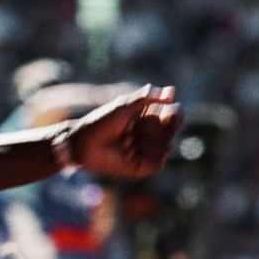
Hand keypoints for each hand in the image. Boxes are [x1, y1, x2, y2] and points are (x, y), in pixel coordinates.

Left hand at [64, 85, 181, 179]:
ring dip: (150, 140)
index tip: (171, 108)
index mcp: (147, 119)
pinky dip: (150, 155)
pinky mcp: (141, 167)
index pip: (172, 116)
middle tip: (144, 125)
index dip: (174, 113)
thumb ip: (147, 98)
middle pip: (171, 131)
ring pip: (166, 146)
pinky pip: (158, 163)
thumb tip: (171, 91)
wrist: (83, 143)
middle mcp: (148, 135)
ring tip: (129, 139)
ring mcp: (145, 152)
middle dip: (160, 126)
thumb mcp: (124, 106)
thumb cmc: (100, 122)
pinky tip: (133, 150)